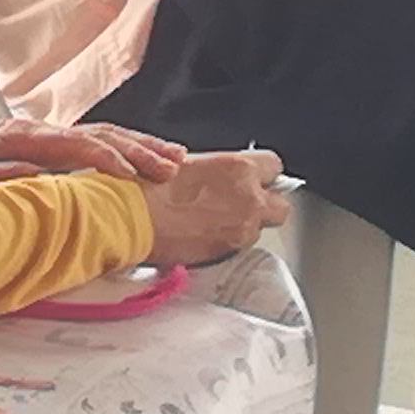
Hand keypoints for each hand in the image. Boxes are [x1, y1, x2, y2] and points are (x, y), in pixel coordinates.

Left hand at [0, 120, 188, 182]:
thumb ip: (1, 172)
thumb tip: (34, 174)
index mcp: (25, 136)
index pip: (74, 144)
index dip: (103, 158)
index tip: (127, 174)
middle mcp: (45, 129)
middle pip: (100, 135)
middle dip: (138, 151)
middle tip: (167, 169)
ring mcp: (55, 132)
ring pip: (108, 134)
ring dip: (143, 146)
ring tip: (175, 159)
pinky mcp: (61, 140)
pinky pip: (102, 139)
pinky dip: (130, 146)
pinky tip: (153, 154)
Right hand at [142, 146, 289, 263]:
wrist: (133, 218)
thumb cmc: (151, 188)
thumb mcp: (190, 163)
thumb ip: (219, 169)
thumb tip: (225, 175)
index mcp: (240, 168)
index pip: (274, 166)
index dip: (263, 173)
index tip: (254, 177)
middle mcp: (249, 198)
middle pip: (281, 205)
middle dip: (265, 204)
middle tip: (244, 203)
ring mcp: (242, 227)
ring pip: (260, 227)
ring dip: (245, 224)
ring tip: (216, 221)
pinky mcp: (229, 250)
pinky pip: (240, 244)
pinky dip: (228, 239)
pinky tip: (205, 233)